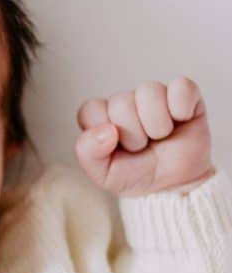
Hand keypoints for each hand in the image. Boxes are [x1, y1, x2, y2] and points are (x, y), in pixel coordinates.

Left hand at [75, 76, 213, 195]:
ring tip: (160, 137)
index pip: (91, 110)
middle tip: (143, 147)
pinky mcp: (184, 94)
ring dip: (158, 125)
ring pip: (149, 91)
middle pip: (121, 103)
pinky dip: (181, 108)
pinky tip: (181, 120)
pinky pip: (181, 87)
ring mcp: (155, 95)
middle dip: (134, 135)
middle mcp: (126, 101)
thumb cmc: (138, 175)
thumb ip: (88, 153)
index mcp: (101, 117)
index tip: (118, 149)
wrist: (176, 185)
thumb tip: (106, 130)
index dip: (104, 134)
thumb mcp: (104, 175)